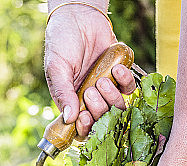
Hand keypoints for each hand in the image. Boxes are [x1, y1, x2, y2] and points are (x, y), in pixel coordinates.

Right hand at [44, 6, 135, 137]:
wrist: (78, 16)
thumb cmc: (62, 42)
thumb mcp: (57, 67)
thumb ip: (62, 93)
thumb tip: (69, 118)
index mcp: (73, 103)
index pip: (83, 129)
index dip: (87, 129)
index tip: (85, 117)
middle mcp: (91, 100)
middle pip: (103, 121)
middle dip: (99, 109)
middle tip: (91, 91)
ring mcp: (107, 89)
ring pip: (118, 108)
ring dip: (112, 97)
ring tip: (102, 79)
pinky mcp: (120, 76)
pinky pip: (129, 88)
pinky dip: (125, 80)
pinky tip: (116, 68)